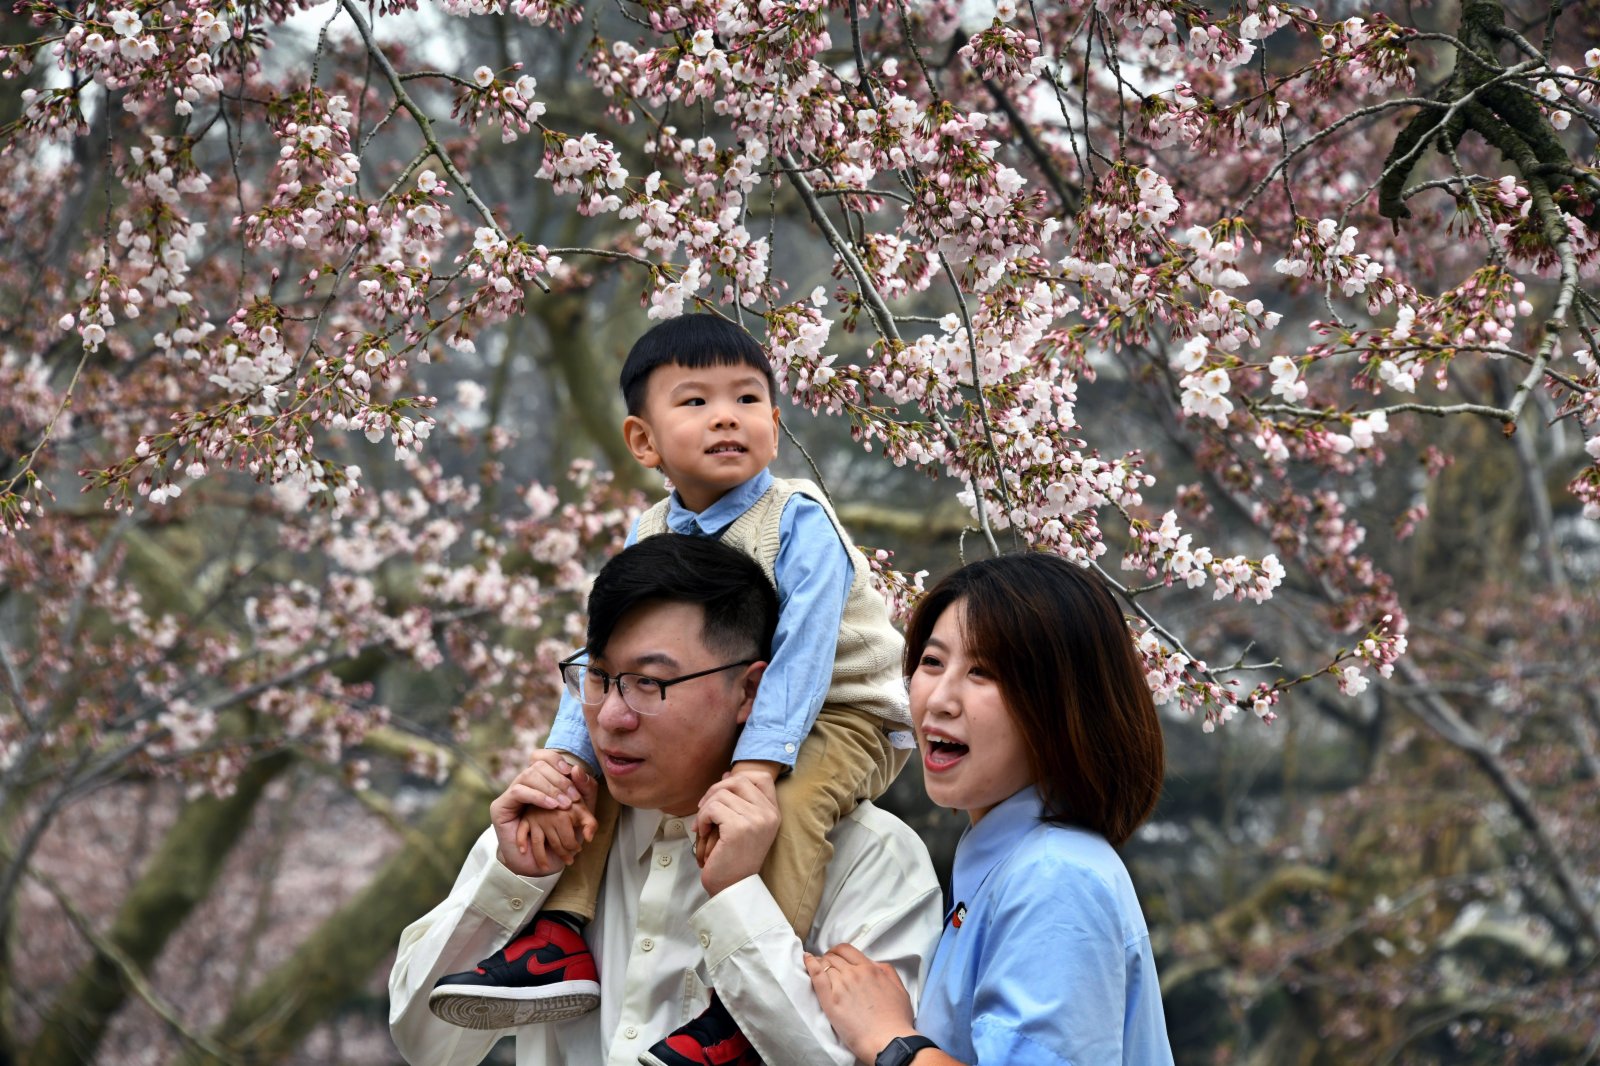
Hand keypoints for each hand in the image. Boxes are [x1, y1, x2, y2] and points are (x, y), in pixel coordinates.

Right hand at [490, 753, 598, 876]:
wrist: (540, 863)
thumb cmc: (561, 835)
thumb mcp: (580, 811)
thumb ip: (584, 791)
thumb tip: (577, 768)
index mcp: (539, 780)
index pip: (542, 756)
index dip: (555, 759)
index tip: (569, 772)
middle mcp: (523, 783)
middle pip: (538, 764)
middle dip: (559, 780)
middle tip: (573, 798)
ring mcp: (510, 793)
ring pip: (528, 775)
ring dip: (550, 788)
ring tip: (564, 804)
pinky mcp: (500, 806)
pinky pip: (518, 791)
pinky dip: (537, 796)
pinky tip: (551, 806)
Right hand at [514, 805, 593, 872]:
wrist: (554, 790)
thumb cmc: (572, 805)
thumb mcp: (584, 812)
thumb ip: (590, 824)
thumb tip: (588, 839)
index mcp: (564, 812)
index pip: (568, 840)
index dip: (574, 848)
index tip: (578, 850)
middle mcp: (548, 815)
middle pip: (555, 844)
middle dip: (562, 855)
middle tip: (569, 861)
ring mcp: (535, 817)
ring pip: (538, 844)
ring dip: (542, 859)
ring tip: (547, 868)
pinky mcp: (525, 818)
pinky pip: (521, 833)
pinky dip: (521, 842)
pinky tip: (524, 851)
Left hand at [694, 761, 779, 866]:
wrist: (733, 888)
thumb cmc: (734, 858)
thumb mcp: (743, 825)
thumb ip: (739, 801)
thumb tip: (726, 774)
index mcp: (773, 813)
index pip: (762, 777)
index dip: (738, 778)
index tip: (722, 794)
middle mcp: (768, 814)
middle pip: (738, 781)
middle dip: (715, 791)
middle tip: (705, 810)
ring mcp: (755, 820)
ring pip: (720, 794)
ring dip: (705, 809)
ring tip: (703, 826)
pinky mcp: (738, 828)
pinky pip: (712, 808)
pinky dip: (702, 818)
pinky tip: (702, 831)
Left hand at [803, 943, 917, 1063]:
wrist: (888, 1041)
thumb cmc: (896, 1020)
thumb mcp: (899, 989)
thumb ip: (887, 971)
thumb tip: (874, 965)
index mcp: (870, 969)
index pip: (847, 950)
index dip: (838, 951)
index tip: (835, 956)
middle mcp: (854, 974)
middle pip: (834, 957)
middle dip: (828, 958)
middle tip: (826, 965)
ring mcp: (841, 986)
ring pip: (825, 965)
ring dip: (821, 964)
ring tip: (818, 968)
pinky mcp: (830, 1001)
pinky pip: (816, 976)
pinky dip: (810, 964)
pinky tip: (806, 959)